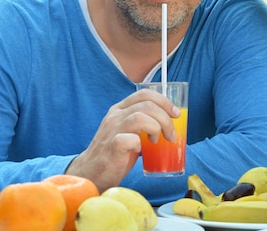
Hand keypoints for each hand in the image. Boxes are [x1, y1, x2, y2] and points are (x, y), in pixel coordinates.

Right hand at [66, 89, 180, 191]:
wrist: (91, 173)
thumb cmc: (115, 153)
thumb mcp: (128, 131)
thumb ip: (143, 123)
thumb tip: (170, 124)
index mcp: (120, 109)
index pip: (145, 94)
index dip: (164, 101)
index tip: (175, 114)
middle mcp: (115, 116)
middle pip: (147, 104)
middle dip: (165, 118)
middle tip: (170, 133)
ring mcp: (112, 130)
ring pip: (139, 116)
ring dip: (156, 128)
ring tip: (156, 140)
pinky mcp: (111, 147)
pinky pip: (129, 139)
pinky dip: (139, 144)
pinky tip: (139, 150)